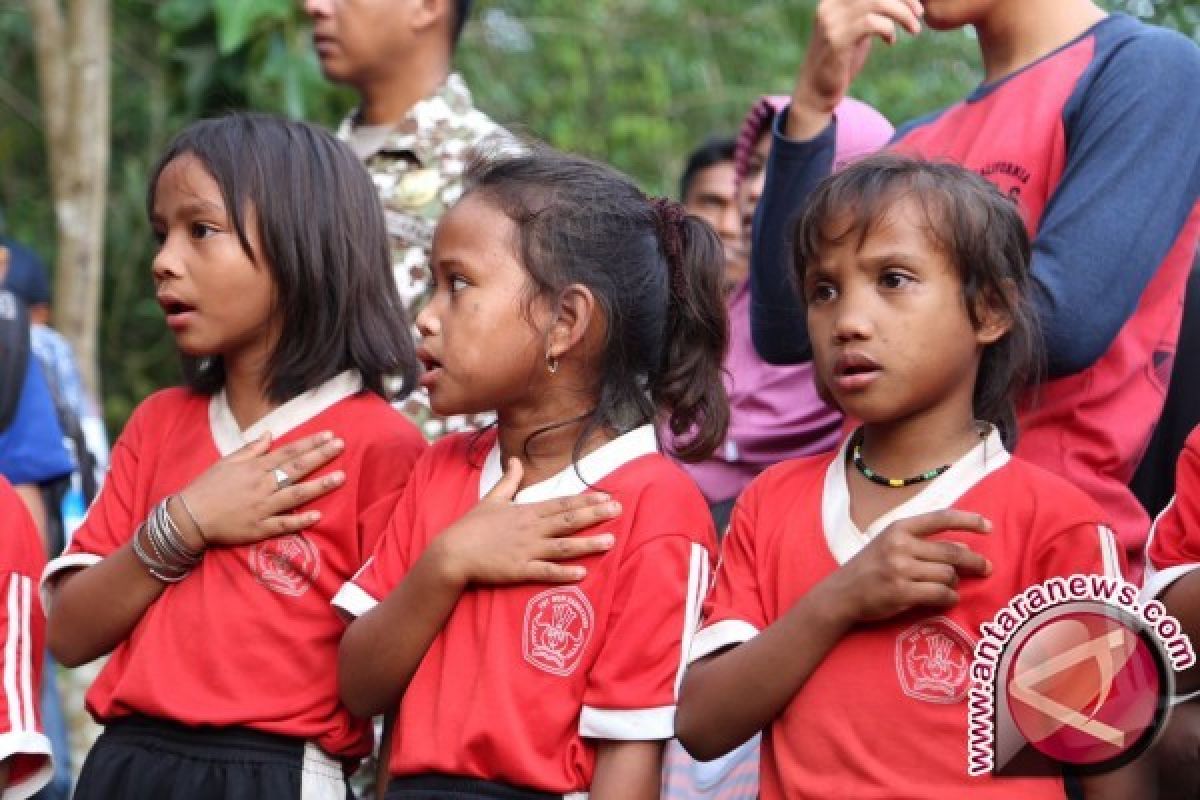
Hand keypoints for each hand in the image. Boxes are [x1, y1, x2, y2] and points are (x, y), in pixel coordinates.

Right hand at [175, 431, 346, 548]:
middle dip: (321, 456)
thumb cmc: (207, 487)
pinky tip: (317, 516)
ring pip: (295, 495)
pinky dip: (299, 521)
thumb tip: (269, 434)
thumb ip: (251, 449)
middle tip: (342, 446)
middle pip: (296, 468)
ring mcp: (261, 508)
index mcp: (255, 468)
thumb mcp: (226, 462)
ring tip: (341, 477)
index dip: (310, 443)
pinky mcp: (258, 529)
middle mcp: (261, 485)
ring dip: (320, 486)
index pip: (288, 452)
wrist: (188, 517)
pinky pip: (282, 525)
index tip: (329, 435)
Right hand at [430, 458, 619, 587]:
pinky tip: (582, 573)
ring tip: (611, 541)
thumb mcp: (491, 499)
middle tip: (619, 510)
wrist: (452, 552)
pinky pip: (545, 572)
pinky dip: (563, 573)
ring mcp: (526, 550)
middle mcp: (530, 529)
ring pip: (563, 546)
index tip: (607, 495)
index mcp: (526, 512)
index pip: (562, 503)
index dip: (586, 500)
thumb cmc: (471, 527)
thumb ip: (508, 481)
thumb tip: (515, 460)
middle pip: (568, 520)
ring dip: (588, 543)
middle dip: (595, 514)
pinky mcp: (518, 570)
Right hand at [789, 0, 923, 138]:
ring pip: (878, 2)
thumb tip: (901, 1)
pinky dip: (889, 29)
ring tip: (914, 29)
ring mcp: (832, 21)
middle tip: (919, 14)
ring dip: (903, 14)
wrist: (816, 91)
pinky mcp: (837, 40)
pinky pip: (872, 23)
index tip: (914, 2)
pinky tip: (891, 41)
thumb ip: (869, 10)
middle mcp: (830, 4)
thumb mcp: (855, 28)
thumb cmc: (841, 60)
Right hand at [826, 509, 990, 622]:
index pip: (941, 518)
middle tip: (986, 568)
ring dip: (954, 583)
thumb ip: (923, 542)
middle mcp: (900, 545)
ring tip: (947, 586)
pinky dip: (949, 598)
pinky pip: (940, 595)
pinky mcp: (901, 593)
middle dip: (974, 561)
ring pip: (948, 575)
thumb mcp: (891, 544)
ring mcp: (900, 569)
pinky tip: (946, 599)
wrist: (841, 593)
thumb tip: (964, 545)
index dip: (968, 520)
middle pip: (952, 551)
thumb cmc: (869, 567)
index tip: (988, 526)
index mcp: (899, 528)